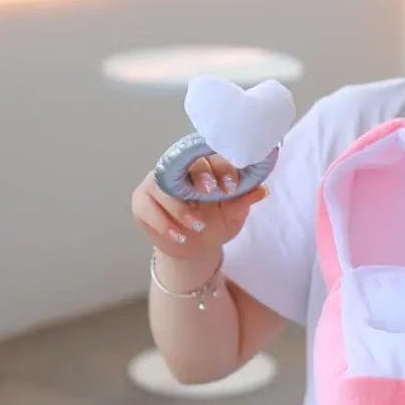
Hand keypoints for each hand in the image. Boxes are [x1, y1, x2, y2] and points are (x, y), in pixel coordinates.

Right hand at [131, 154, 268, 258]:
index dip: (222, 168)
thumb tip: (262, 190)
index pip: (213, 157)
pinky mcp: (142, 200)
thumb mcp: (233, 215)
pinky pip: (148, 207)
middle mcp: (179, 169)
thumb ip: (243, 201)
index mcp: (205, 166)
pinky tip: (178, 235)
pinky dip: (164, 222)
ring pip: (164, 187)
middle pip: (186, 163)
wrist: (194, 247)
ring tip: (197, 226)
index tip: (232, 186)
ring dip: (181, 207)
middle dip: (199, 176)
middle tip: (209, 192)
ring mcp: (157, 183)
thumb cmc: (215, 224)